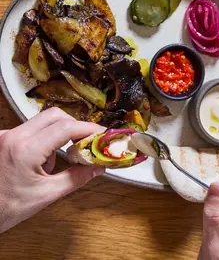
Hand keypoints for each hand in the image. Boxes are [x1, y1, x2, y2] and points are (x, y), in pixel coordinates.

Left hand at [0, 107, 105, 232]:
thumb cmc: (7, 208)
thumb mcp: (46, 195)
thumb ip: (77, 178)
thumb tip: (98, 168)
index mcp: (25, 150)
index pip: (65, 128)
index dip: (88, 128)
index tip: (103, 133)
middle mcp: (14, 135)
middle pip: (55, 115)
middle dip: (75, 126)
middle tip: (86, 142)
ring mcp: (7, 134)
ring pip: (44, 120)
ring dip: (59, 133)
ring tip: (58, 158)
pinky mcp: (5, 137)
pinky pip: (33, 128)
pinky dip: (46, 138)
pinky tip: (42, 158)